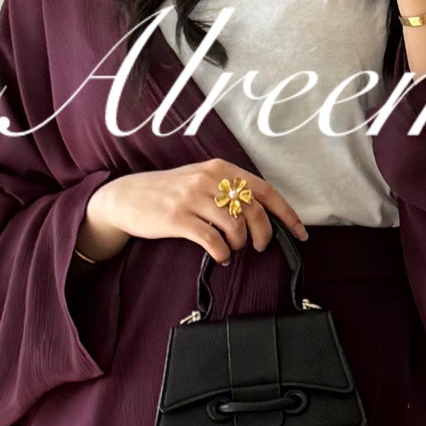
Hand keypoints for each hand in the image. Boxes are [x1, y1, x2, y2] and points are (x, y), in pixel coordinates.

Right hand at [84, 161, 309, 267]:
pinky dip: (222, 253)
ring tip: (232, 249)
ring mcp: (192, 197)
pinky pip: (212, 240)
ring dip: (239, 244)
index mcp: (220, 168)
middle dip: (263, 234)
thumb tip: (262, 214)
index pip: (264, 190)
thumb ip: (228, 189)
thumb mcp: (200, 180)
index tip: (300, 233)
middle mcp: (209, 178)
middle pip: (254, 210)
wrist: (126, 197)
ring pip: (235, 226)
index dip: (286, 214)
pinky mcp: (178, 218)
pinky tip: (220, 257)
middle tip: (258, 247)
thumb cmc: (167, 192)